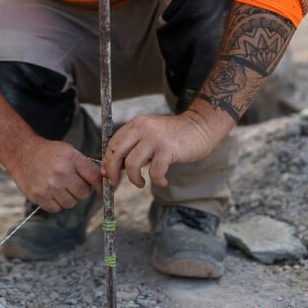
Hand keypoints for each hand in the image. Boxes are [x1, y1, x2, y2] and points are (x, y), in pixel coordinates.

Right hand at [9, 137, 102, 212]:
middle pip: (84, 193)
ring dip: (68, 197)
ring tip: (58, 186)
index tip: (102, 191)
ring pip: (71, 203)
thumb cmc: (48, 153)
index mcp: (71, 158)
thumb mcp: (69, 151)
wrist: (22, 152)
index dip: (101, 186)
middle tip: (71, 183)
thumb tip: (104, 181)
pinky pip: (56, 208)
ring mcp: (50, 186)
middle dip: (80, 190)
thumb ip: (85, 166)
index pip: (95, 176)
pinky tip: (49, 191)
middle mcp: (62, 173)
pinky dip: (55, 203)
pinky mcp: (39, 196)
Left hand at [101, 112, 216, 189]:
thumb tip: (115, 166)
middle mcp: (142, 128)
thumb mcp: (150, 134)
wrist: (199, 127)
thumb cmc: (173, 135)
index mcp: (136, 124)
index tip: (107, 174)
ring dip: (134, 179)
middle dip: (112, 171)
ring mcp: (155, 138)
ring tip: (140, 184)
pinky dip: (157, 181)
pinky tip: (163, 182)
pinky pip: (155, 172)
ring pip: (132, 164)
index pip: (113, 143)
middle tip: (115, 183)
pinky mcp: (168, 149)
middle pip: (117, 152)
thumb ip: (134, 145)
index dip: (107, 160)